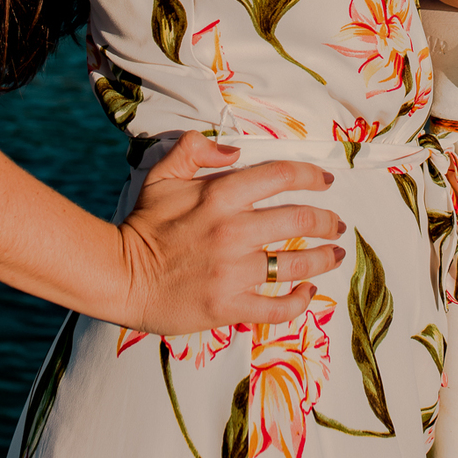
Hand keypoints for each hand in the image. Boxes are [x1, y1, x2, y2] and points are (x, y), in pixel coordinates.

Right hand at [117, 129, 344, 333]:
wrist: (120, 276)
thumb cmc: (144, 224)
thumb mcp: (162, 176)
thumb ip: (194, 150)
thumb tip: (232, 150)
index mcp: (220, 195)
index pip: (281, 176)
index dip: (311, 175)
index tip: (326, 180)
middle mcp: (233, 231)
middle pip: (300, 220)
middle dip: (327, 221)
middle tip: (336, 224)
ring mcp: (233, 272)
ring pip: (296, 263)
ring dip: (324, 259)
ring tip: (335, 254)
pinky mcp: (229, 306)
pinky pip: (277, 307)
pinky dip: (299, 301)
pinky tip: (308, 292)